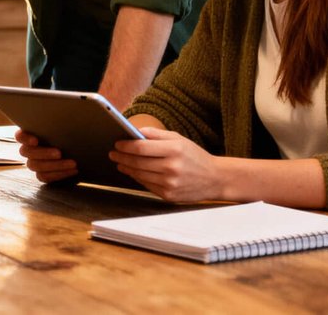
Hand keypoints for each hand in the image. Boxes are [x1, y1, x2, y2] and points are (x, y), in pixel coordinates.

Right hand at [15, 128, 78, 182]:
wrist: (80, 153)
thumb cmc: (72, 136)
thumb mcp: (66, 128)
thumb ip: (60, 125)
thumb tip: (64, 117)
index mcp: (31, 134)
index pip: (20, 136)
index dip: (25, 138)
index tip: (35, 141)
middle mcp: (29, 149)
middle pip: (27, 152)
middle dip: (43, 153)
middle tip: (59, 153)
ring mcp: (34, 163)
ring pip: (36, 165)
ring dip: (55, 165)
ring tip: (72, 163)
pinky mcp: (42, 175)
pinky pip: (45, 177)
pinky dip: (59, 174)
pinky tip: (72, 170)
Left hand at [107, 126, 225, 202]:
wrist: (215, 179)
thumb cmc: (195, 156)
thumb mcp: (179, 139)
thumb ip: (156, 134)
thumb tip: (135, 131)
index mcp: (174, 150)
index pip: (141, 147)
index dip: (126, 145)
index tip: (117, 142)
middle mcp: (172, 168)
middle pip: (138, 162)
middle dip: (122, 157)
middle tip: (113, 152)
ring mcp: (170, 184)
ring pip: (140, 175)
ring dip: (127, 168)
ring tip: (120, 162)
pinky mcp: (169, 196)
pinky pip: (147, 185)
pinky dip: (138, 178)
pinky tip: (133, 172)